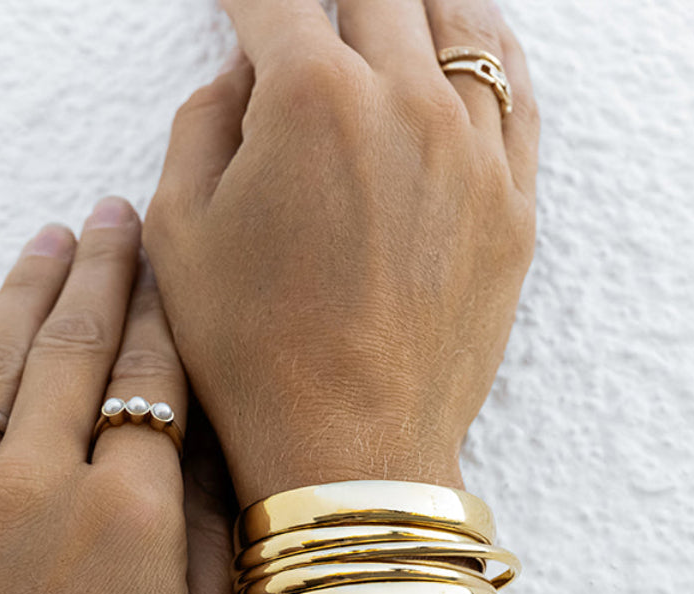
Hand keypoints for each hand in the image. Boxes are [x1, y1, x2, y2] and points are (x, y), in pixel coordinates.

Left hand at [0, 199, 245, 593]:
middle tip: (114, 215)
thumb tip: (214, 464)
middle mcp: (35, 486)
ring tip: (51, 242)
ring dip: (27, 295)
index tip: (175, 259)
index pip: (153, 381)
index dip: (167, 314)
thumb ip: (218, 560)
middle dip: (102, 273)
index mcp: (126, 520)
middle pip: (74, 349)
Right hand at [144, 0, 539, 500]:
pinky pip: (515, 91)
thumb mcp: (178, 234)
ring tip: (389, 10)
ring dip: (414, 5)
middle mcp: (404, 101)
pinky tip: (464, 47)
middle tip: (310, 18)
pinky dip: (486, 53)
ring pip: (460, 21)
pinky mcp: (513, 201)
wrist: (346, 448)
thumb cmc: (251, 353)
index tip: (236, 2)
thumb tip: (240, 75)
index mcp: (309, 98)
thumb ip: (202, 123)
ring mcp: (472, 149)